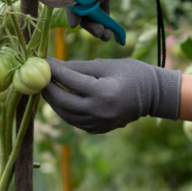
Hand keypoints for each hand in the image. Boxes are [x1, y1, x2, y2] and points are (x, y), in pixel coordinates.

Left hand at [42, 57, 181, 133]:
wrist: (153, 96)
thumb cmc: (130, 73)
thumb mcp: (104, 64)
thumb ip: (76, 67)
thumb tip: (51, 64)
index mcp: (103, 92)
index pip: (69, 80)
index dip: (52, 70)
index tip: (41, 60)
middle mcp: (99, 112)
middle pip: (61, 100)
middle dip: (46, 87)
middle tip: (37, 74)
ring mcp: (98, 124)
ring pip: (64, 113)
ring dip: (51, 99)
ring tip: (44, 84)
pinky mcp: (97, 130)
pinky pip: (73, 119)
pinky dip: (63, 108)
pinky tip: (57, 96)